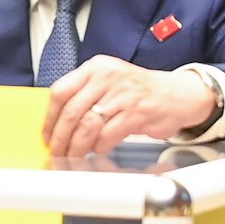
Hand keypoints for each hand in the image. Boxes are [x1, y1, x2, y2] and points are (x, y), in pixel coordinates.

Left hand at [43, 57, 217, 156]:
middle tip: (57, 151)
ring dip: (77, 146)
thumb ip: (86, 95)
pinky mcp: (136, 112)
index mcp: (96, 68)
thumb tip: (58, 122)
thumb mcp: (109, 82)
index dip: (50, 117)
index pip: (61, 91)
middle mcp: (107, 77)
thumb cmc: (140, 91)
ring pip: (87, 125)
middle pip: (71, 111)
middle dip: (60, 137)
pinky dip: (100, 146)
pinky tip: (100, 150)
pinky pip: (108, 134)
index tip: (47, 133)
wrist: (178, 94)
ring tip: (74, 155)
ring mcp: (123, 94)